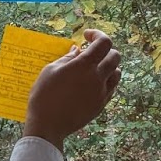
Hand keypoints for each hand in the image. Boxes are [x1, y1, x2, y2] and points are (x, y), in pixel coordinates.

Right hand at [22, 30, 121, 150]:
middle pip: (115, 56)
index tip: (86, 36)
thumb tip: (77, 50)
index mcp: (84, 66)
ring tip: (93, 68)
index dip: (97, 35)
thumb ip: (67, 58)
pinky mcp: (101, 105)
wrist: (48, 125)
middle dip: (105, 49)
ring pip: (117, 73)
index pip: (104, 43)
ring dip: (108, 66)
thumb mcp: (50, 70)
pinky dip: (106, 81)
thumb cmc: (43, 95)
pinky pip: (111, 88)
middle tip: (90, 51)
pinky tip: (92, 82)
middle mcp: (97, 78)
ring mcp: (101, 93)